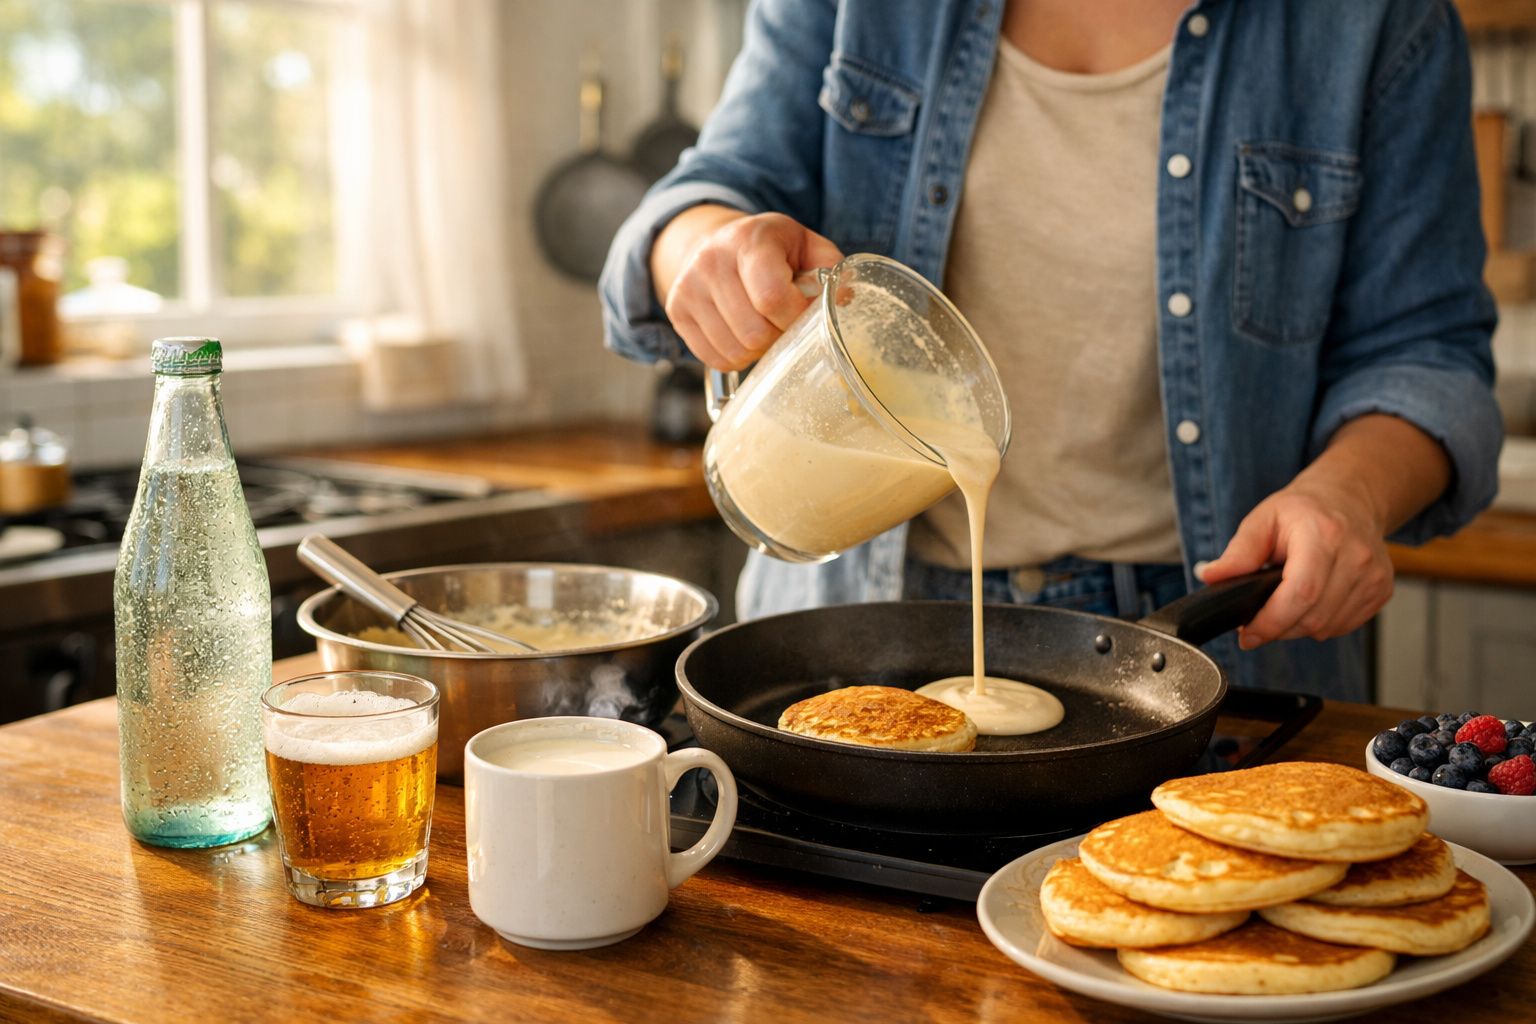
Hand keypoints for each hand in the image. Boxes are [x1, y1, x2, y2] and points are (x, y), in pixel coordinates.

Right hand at [657, 209, 842, 370]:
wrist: (713, 241)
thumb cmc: (771, 249)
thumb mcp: (805, 244)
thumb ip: (829, 268)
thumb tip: (845, 300)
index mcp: (750, 240)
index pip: (771, 297)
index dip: (794, 317)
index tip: (804, 316)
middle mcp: (712, 260)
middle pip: (753, 332)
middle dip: (778, 337)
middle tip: (784, 325)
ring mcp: (689, 287)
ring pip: (734, 350)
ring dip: (758, 350)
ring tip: (764, 329)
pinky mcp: (677, 311)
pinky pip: (714, 358)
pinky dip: (736, 357)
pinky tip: (743, 336)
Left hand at [1197, 480, 1393, 649]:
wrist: (1349, 500)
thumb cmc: (1302, 511)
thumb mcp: (1262, 519)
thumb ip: (1238, 552)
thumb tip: (1210, 576)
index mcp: (1324, 535)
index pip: (1301, 593)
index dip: (1271, 622)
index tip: (1247, 634)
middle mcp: (1356, 556)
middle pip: (1313, 617)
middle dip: (1278, 628)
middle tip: (1257, 620)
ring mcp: (1374, 576)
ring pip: (1328, 627)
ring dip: (1297, 627)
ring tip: (1282, 606)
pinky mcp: (1382, 591)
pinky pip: (1343, 626)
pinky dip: (1319, 624)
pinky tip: (1308, 604)